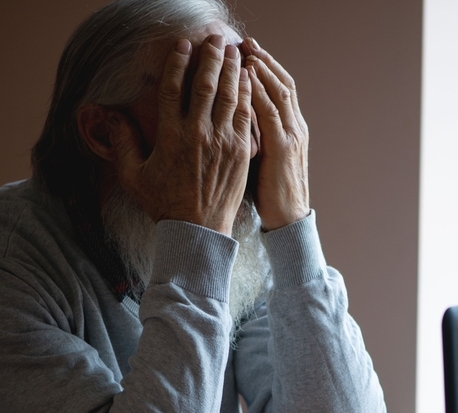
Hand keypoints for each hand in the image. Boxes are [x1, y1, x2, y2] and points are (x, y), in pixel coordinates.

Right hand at [107, 36, 252, 235]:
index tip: (183, 46)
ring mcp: (223, 142)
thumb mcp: (133, 176)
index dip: (178, 63)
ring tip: (232, 50)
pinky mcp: (241, 152)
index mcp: (171, 136)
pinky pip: (246, 116)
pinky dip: (247, 94)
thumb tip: (110, 115)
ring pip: (229, 96)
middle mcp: (199, 134)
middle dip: (210, 57)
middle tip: (214, 38)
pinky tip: (247, 80)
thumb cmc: (164, 204)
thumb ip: (122, 143)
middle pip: (206, 84)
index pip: (174, 88)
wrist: (198, 230)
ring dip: (231, 69)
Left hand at [241, 38, 309, 229]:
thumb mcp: (264, 158)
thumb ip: (255, 136)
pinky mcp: (283, 147)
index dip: (265, 69)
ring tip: (245, 50)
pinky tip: (246, 77)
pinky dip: (259, 91)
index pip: (280, 90)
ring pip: (279, 91)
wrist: (288, 219)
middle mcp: (295, 127)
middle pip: (282, 83)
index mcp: (292, 130)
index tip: (247, 52)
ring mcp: (292, 136)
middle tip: (245, 41)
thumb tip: (235, 119)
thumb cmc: (272, 194)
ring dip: (262, 68)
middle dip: (263, 60)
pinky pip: (271, 111)